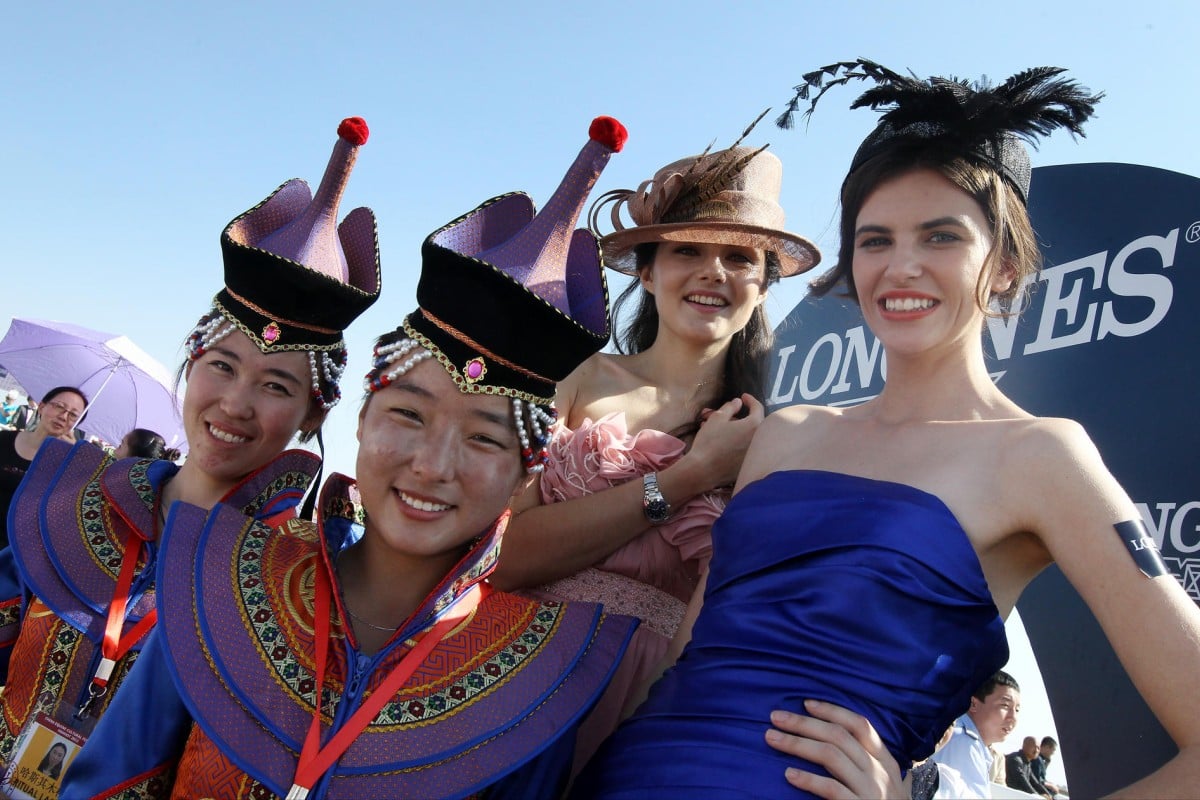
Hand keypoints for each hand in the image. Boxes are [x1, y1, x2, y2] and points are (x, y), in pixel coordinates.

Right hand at [685, 394, 764, 488]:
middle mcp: (759, 440)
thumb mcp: (717, 418)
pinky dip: (738, 443)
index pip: (757, 408)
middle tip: (728, 416)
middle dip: (741, 417)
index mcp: (754, 425)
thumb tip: (738, 403)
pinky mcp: (748, 465)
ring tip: (720, 429)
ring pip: (748, 436)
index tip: (743, 397)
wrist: (703, 470)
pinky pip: (746, 449)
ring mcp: (755, 454)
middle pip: (754, 423)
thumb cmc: (710, 441)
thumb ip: (730, 407)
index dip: (750, 400)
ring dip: (738, 430)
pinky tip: (724, 442)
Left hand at [765, 701, 906, 798]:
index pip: (860, 725)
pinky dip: (809, 779)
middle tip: (775, 717)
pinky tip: (789, 774)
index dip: (832, 711)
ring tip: (772, 738)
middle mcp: (880, 772)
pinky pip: (831, 789)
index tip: (806, 703)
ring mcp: (872, 791)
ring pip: (831, 756)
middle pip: (839, 736)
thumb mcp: (883, 782)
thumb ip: (866, 762)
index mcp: (886, 761)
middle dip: (804, 723)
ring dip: (797, 743)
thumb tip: (832, 738)